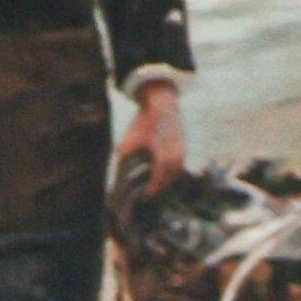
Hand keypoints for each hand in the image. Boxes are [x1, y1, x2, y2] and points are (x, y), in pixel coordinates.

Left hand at [117, 79, 188, 194]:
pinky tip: (163, 173)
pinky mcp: (184, 147)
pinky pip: (179, 166)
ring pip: (175, 175)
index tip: (144, 198)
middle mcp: (175, 157)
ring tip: (155, 185)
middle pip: (168, 181)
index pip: (157, 183)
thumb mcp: (128, 143)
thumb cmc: (143, 122)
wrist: (161, 102)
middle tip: (149, 196)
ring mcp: (182, 152)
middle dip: (159, 189)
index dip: (151, 192)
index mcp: (162, 158)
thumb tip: (117, 178)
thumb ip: (123, 163)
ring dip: (166, 181)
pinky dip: (171, 172)